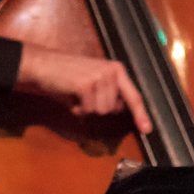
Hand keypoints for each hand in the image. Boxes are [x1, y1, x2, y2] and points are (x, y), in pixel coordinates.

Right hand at [14, 42, 151, 133]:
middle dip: (95, 107)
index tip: (147, 129)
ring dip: (86, 108)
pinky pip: (87, 110)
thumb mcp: (95, 81)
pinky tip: (71, 95)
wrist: (45, 64)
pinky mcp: (86, 84)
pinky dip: (77, 108)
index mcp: (117, 70)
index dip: (141, 114)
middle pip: (112, 109)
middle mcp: (111, 72)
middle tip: (83, 94)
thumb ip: (110, 94)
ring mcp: (99, 77)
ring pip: (100, 111)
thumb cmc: (70, 75)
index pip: (134, 96)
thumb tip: (119, 108)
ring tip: (77, 93)